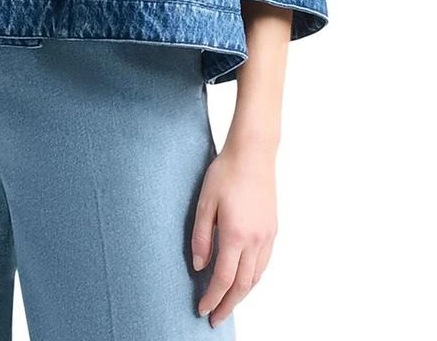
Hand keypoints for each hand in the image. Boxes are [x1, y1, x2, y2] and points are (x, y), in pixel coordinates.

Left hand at [190, 139, 277, 327]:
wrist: (253, 153)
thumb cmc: (226, 173)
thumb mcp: (204, 203)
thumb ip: (201, 236)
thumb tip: (199, 265)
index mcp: (236, 235)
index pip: (223, 278)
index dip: (213, 298)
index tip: (203, 310)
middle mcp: (255, 240)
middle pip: (242, 284)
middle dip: (228, 305)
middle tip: (216, 319)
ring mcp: (267, 235)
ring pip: (256, 276)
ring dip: (242, 294)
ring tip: (229, 303)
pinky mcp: (273, 229)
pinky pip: (264, 263)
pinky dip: (254, 278)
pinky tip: (245, 279)